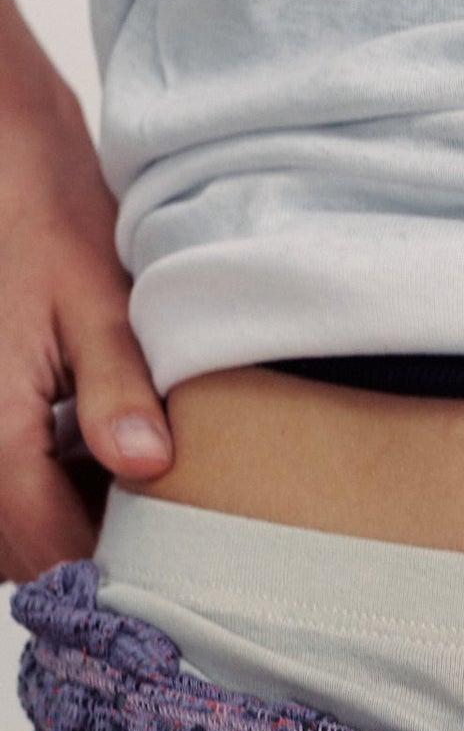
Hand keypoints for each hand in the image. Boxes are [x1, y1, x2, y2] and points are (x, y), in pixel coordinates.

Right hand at [0, 0, 172, 582]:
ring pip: (13, 526)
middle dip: (96, 548)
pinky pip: (8, 485)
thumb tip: (146, 463)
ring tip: (139, 478)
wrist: (2, 159)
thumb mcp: (94, 302)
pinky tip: (101, 449)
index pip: (51, 550)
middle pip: (28, 551)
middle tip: (172, 521)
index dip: (117, 571)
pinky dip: (49, 485)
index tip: (179, 567)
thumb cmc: (41, 217)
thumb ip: (117, 390)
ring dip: (71, 519)